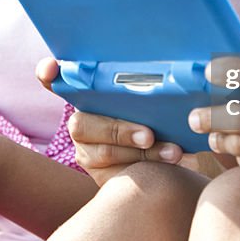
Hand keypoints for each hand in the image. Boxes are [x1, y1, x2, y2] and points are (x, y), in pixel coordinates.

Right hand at [39, 58, 217, 184]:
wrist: (177, 157)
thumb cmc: (166, 116)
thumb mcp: (159, 96)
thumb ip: (154, 83)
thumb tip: (191, 65)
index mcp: (90, 94)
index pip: (56, 80)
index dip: (49, 74)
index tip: (52, 68)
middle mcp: (82, 121)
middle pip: (81, 122)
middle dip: (118, 128)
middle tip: (149, 134)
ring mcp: (87, 150)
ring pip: (101, 151)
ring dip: (139, 152)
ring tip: (173, 152)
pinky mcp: (101, 174)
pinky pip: (117, 173)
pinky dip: (147, 166)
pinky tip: (175, 163)